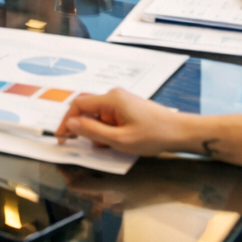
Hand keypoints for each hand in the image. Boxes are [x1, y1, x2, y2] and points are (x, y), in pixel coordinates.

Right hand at [57, 89, 192, 156]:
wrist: (179, 132)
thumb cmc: (153, 135)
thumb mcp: (119, 139)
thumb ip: (93, 132)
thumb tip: (70, 124)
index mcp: (111, 99)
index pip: (78, 105)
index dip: (67, 121)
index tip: (61, 137)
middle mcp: (114, 95)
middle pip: (88, 110)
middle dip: (86, 130)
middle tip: (92, 146)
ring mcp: (122, 101)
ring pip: (99, 117)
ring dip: (99, 133)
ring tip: (114, 146)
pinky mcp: (127, 108)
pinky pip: (109, 119)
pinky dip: (109, 132)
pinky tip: (120, 142)